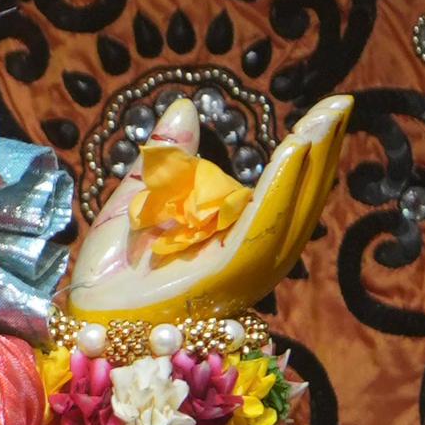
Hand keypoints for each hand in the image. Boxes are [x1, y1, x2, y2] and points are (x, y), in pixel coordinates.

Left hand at [65, 89, 350, 327]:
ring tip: (326, 118)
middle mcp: (247, 261)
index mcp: (232, 244)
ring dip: (309, 163)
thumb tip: (186, 107)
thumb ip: (167, 159)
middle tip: (340, 103)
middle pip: (299, 202)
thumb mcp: (138, 201)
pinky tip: (293, 152)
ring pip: (288, 213)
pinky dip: (278, 190)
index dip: (306, 154)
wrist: (83, 321)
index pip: (283, 195)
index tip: (325, 112)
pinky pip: (258, 229)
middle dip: (322, 152)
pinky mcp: (223, 279)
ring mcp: (239, 273)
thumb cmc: (108, 277)